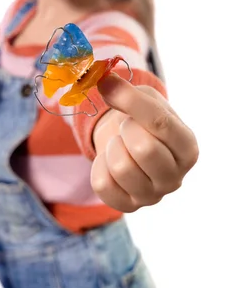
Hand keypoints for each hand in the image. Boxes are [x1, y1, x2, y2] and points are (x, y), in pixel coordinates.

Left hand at [91, 73, 198, 211]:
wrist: (130, 142)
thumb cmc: (142, 118)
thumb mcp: (143, 97)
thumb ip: (127, 91)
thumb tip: (104, 82)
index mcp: (188, 148)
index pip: (161, 124)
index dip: (132, 103)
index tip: (111, 87)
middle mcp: (175, 178)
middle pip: (144, 149)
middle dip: (126, 129)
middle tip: (127, 126)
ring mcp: (152, 196)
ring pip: (120, 167)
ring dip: (112, 146)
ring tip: (119, 143)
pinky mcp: (128, 206)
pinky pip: (102, 185)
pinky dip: (99, 166)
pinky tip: (109, 161)